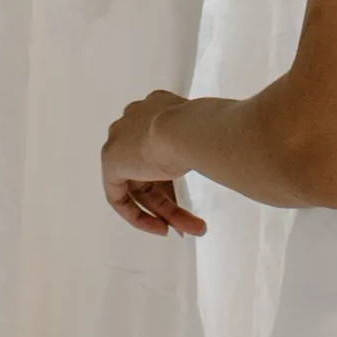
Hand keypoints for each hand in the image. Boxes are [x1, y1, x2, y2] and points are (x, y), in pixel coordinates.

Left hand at [103, 90, 207, 237]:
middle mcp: (136, 120)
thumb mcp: (206, 135)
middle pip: (152, 172)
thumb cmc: (204, 128)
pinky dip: (139, 215)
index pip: (163, 149)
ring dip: (167, 212)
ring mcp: (121, 139)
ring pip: (143, 187)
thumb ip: (203, 144)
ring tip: (191, 230)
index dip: (177, 178)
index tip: (193, 193)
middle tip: (196, 221)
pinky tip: (163, 227)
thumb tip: (225, 155)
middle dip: (175, 200)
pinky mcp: (111, 161)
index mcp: (157, 106)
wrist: (185, 129)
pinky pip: (120, 196)